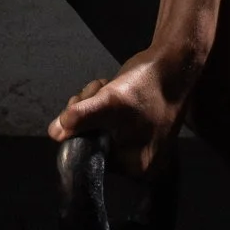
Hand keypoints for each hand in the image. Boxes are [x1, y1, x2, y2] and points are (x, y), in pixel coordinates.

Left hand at [49, 46, 197, 176]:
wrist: (174, 62)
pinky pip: (109, 122)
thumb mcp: (111, 101)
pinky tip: (111, 87)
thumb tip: (55, 133)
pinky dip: (104, 104)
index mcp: (137, 168)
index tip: (80, 105)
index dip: (79, 130)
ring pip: (98, 128)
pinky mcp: (138, 129)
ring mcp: (140, 145)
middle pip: (94, 142)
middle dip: (87, 113)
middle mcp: (140, 163)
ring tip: (106, 85)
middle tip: (96, 91)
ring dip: (93, 105)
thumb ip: (83, 117)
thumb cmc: (147, 84)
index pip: (92, 156)